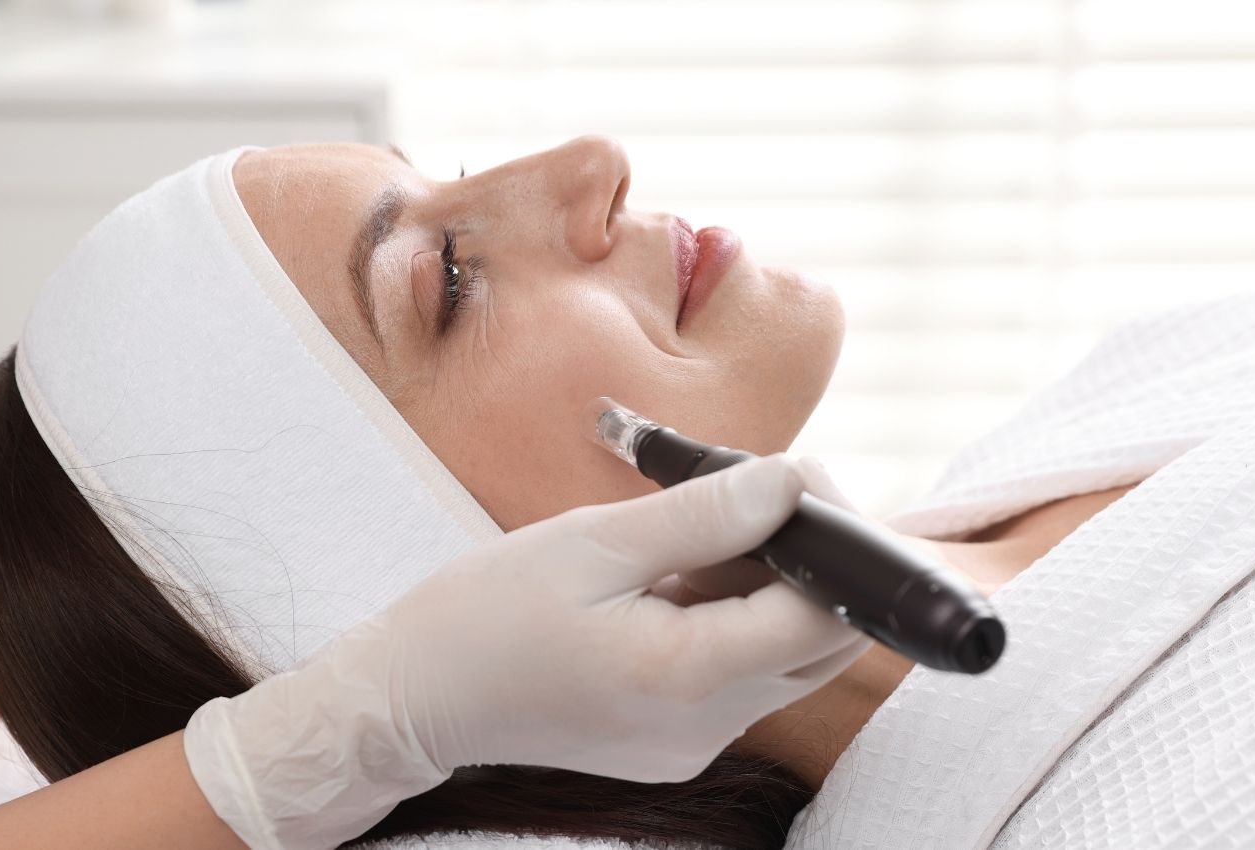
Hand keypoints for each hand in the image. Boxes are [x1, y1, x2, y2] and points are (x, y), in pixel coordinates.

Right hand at [359, 452, 870, 781]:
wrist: (415, 699)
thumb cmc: (485, 615)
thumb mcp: (591, 542)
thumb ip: (701, 515)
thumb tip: (790, 484)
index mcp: (685, 675)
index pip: (824, 617)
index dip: (839, 544)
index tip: (807, 484)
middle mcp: (705, 726)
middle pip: (824, 646)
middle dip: (814, 564)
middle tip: (760, 497)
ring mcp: (694, 744)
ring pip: (786, 662)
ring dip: (769, 592)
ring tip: (696, 540)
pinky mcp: (678, 745)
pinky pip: (741, 680)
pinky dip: (730, 624)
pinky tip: (671, 586)